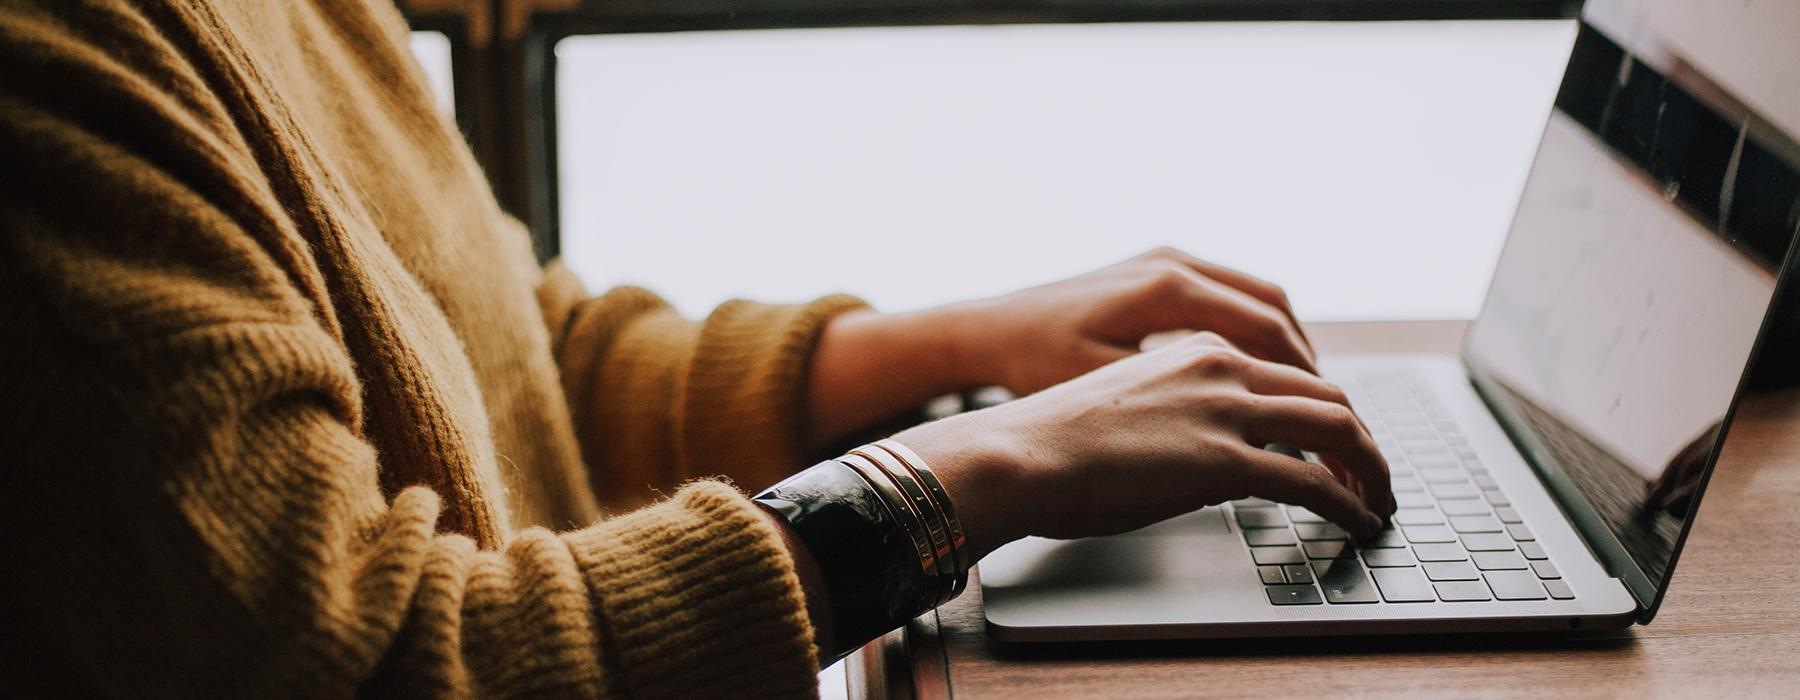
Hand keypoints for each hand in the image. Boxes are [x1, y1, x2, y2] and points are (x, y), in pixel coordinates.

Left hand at [807, 247, 1316, 449]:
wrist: (985, 330)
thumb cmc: (1033, 363)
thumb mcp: (1104, 387)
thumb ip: (1173, 400)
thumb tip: (1242, 427)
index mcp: (1166, 288)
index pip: (1266, 329)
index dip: (1304, 379)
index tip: (1327, 418)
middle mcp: (1173, 262)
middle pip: (1273, 308)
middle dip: (1307, 363)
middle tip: (1332, 412)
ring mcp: (1165, 260)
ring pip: (1256, 298)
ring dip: (1286, 345)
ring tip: (1306, 396)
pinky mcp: (1155, 270)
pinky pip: (1229, 296)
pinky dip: (1256, 331)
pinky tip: (1260, 372)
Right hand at [895, 332, 1392, 560]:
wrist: (1016, 453)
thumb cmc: (1051, 439)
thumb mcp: (1126, 401)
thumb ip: (1176, 408)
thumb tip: (1198, 449)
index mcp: (1196, 348)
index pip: (1289, 370)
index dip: (1325, 408)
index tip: (1336, 441)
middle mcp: (1220, 365)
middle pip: (1327, 393)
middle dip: (1362, 439)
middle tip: (1373, 474)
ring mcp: (1224, 410)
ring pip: (1337, 427)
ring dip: (1370, 468)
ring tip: (1378, 500)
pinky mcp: (1223, 460)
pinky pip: (1313, 480)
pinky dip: (1349, 502)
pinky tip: (1356, 521)